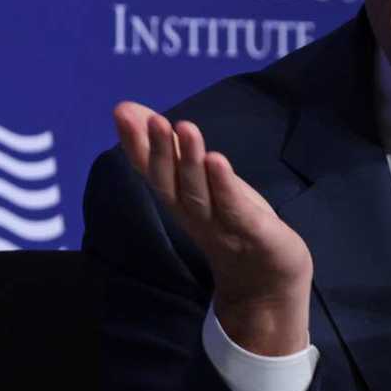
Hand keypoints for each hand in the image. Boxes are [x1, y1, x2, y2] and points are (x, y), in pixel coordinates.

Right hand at [113, 101, 312, 355]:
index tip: (122, 112)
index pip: (152, 171)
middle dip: (159, 151)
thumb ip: (171, 149)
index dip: (136, 144)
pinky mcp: (250, 232)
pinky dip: (222, 185)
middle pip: (169, 184)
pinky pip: (232, 208)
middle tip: (152, 119)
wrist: (268, 281)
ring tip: (184, 127)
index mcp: (179, 202)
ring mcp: (220, 226)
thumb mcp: (200, 181)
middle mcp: (192, 214)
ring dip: (189, 161)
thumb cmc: (231, 223)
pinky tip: (216, 160)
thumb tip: (131, 110)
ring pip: (198, 194)